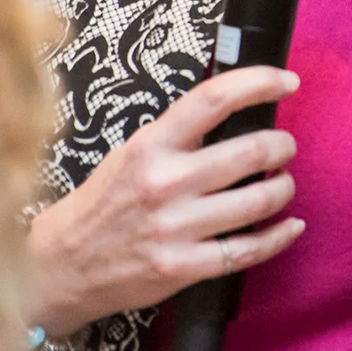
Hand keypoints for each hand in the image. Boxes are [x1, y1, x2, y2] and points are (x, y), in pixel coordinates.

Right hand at [27, 66, 305, 337]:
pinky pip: (249, 250)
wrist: (62, 265)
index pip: (214, 98)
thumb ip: (182, 133)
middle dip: (282, 146)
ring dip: (284, 188)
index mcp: (151, 145)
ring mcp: (174, 228)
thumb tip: (242, 109)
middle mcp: (164, 183)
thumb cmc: (106, 201)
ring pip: (259, 200)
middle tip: (284, 148)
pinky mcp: (182, 268)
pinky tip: (290, 225)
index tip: (288, 82)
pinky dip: (280, 235)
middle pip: (251, 151)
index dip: (260, 83)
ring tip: (281, 184)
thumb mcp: (134, 151)